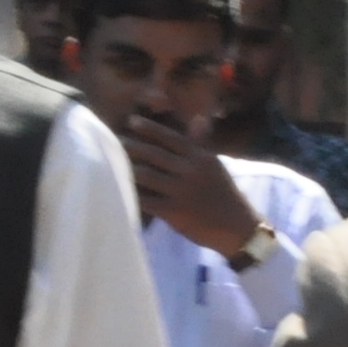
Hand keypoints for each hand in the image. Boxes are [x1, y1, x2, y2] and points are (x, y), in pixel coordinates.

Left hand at [122, 110, 262, 256]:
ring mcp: (181, 192)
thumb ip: (200, 144)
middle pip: (154, 154)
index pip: (170, 137)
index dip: (149, 128)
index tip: (131, 121)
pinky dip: (131, 195)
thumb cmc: (224, 195)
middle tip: (112, 140)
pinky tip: (117, 190)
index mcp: (200, 157)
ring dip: (126, 169)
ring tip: (109, 163)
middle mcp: (190, 171)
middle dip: (131, 146)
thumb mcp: (215, 166)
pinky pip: (146, 200)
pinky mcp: (174, 212)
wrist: (238, 228)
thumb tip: (198, 119)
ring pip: (146, 176)